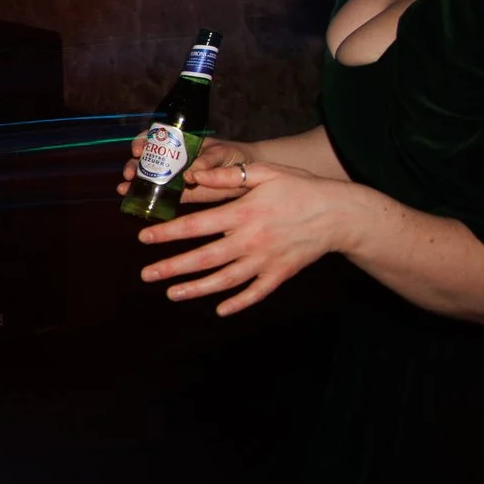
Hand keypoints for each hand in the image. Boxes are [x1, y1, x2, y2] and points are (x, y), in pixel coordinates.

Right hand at [116, 134, 252, 203]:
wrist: (249, 176)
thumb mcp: (222, 154)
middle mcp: (174, 158)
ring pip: (148, 176)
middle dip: (133, 164)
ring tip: (124, 188)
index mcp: (182, 142)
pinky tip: (131, 199)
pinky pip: (159, 195)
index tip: (139, 149)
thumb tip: (189, 175)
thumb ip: (207, 162)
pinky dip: (144, 196)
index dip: (143, 141)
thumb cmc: (235, 157)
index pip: (156, 137)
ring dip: (133, 181)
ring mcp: (176, 177)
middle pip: (146, 158)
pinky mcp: (181, 194)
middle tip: (130, 172)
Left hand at [138, 162, 353, 315]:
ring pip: (225, 280)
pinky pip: (256, 293)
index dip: (168, 233)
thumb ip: (228, 177)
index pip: (196, 225)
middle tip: (146, 275)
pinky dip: (238, 303)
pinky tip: (220, 310)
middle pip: (204, 258)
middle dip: (172, 267)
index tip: (144, 238)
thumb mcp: (265, 173)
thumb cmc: (299, 188)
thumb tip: (195, 176)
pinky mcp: (281, 274)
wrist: (339, 213)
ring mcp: (266, 260)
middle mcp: (251, 240)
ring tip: (172, 294)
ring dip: (197, 289)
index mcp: (243, 213)